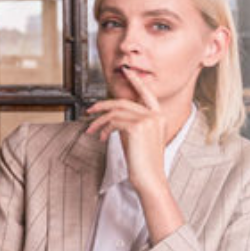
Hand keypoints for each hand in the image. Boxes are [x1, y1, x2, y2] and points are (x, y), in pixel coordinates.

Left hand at [86, 67, 186, 241]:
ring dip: (99, 122)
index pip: (147, 93)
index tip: (126, 71)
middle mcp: (156, 116)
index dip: (136, 81)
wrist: (150, 180)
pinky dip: (103, 129)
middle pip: (123, 102)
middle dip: (103, 105)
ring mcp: (147, 120)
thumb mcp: (138, 139)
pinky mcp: (136, 128)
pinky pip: (113, 122)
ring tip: (91, 131)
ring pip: (115, 112)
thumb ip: (131, 124)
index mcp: (159, 117)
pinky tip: (100, 138)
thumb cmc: (143, 163)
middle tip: (89, 110)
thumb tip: (112, 117)